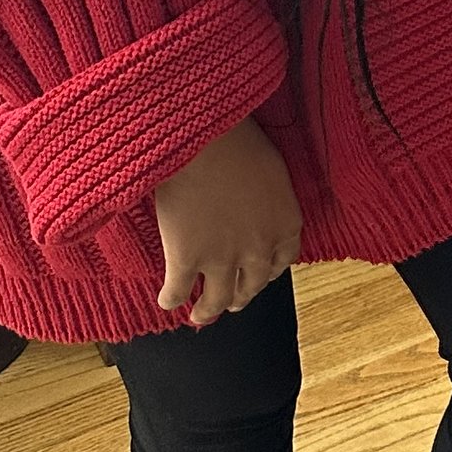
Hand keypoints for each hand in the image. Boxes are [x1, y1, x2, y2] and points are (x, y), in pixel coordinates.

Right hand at [153, 118, 301, 323]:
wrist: (202, 136)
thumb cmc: (236, 139)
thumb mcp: (269, 169)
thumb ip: (268, 199)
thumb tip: (257, 207)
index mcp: (285, 224)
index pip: (283, 261)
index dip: (267, 272)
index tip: (258, 276)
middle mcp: (259, 249)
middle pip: (251, 285)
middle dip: (240, 295)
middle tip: (230, 300)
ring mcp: (222, 258)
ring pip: (217, 300)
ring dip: (208, 310)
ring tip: (200, 315)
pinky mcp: (186, 259)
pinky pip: (178, 291)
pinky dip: (171, 299)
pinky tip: (166, 300)